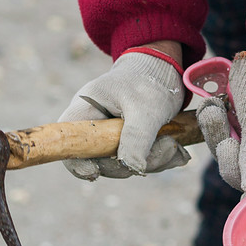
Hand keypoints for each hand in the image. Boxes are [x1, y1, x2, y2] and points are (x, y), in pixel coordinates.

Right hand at [59, 46, 189, 179]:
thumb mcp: (145, 107)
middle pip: (99, 160)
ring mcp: (109, 137)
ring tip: (174, 146)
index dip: (77, 162)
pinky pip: (138, 161)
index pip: (69, 142)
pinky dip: (158, 159)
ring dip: (152, 161)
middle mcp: (93, 126)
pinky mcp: (127, 143)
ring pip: (123, 164)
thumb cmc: (148, 81)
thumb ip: (137, 137)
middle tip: (166, 147)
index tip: (95, 173)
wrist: (164, 72)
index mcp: (85, 110)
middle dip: (132, 162)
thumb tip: (133, 169)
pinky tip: (176, 152)